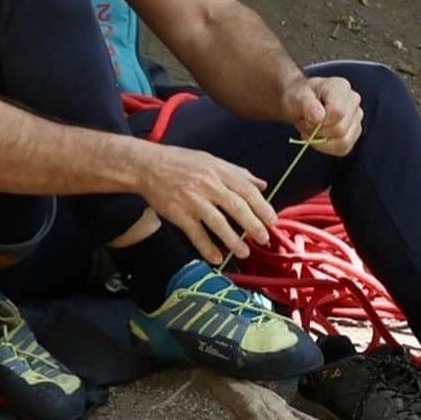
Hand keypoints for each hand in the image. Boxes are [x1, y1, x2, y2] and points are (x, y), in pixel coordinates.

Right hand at [139, 145, 276, 264]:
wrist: (148, 166)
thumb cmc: (181, 162)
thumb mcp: (212, 161)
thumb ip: (238, 173)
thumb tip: (262, 185)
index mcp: (219, 171)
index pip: (247, 191)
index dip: (262, 207)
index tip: (272, 221)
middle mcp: (208, 185)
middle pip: (236, 207)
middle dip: (253, 225)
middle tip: (264, 239)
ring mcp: (193, 200)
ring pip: (218, 223)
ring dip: (233, 240)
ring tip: (244, 252)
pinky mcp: (178, 214)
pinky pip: (195, 234)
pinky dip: (207, 247)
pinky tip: (217, 258)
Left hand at [284, 76, 362, 156]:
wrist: (301, 103)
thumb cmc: (300, 97)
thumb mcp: (297, 97)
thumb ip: (307, 104)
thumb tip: (319, 117)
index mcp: (341, 87)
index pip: (337, 112)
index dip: (320, 121)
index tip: (307, 117)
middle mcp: (353, 101)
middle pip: (340, 129)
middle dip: (318, 131)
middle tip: (306, 123)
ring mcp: (356, 117)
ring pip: (344, 141)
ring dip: (322, 141)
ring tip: (312, 129)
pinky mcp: (354, 132)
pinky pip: (343, 148)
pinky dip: (327, 147)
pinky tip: (319, 137)